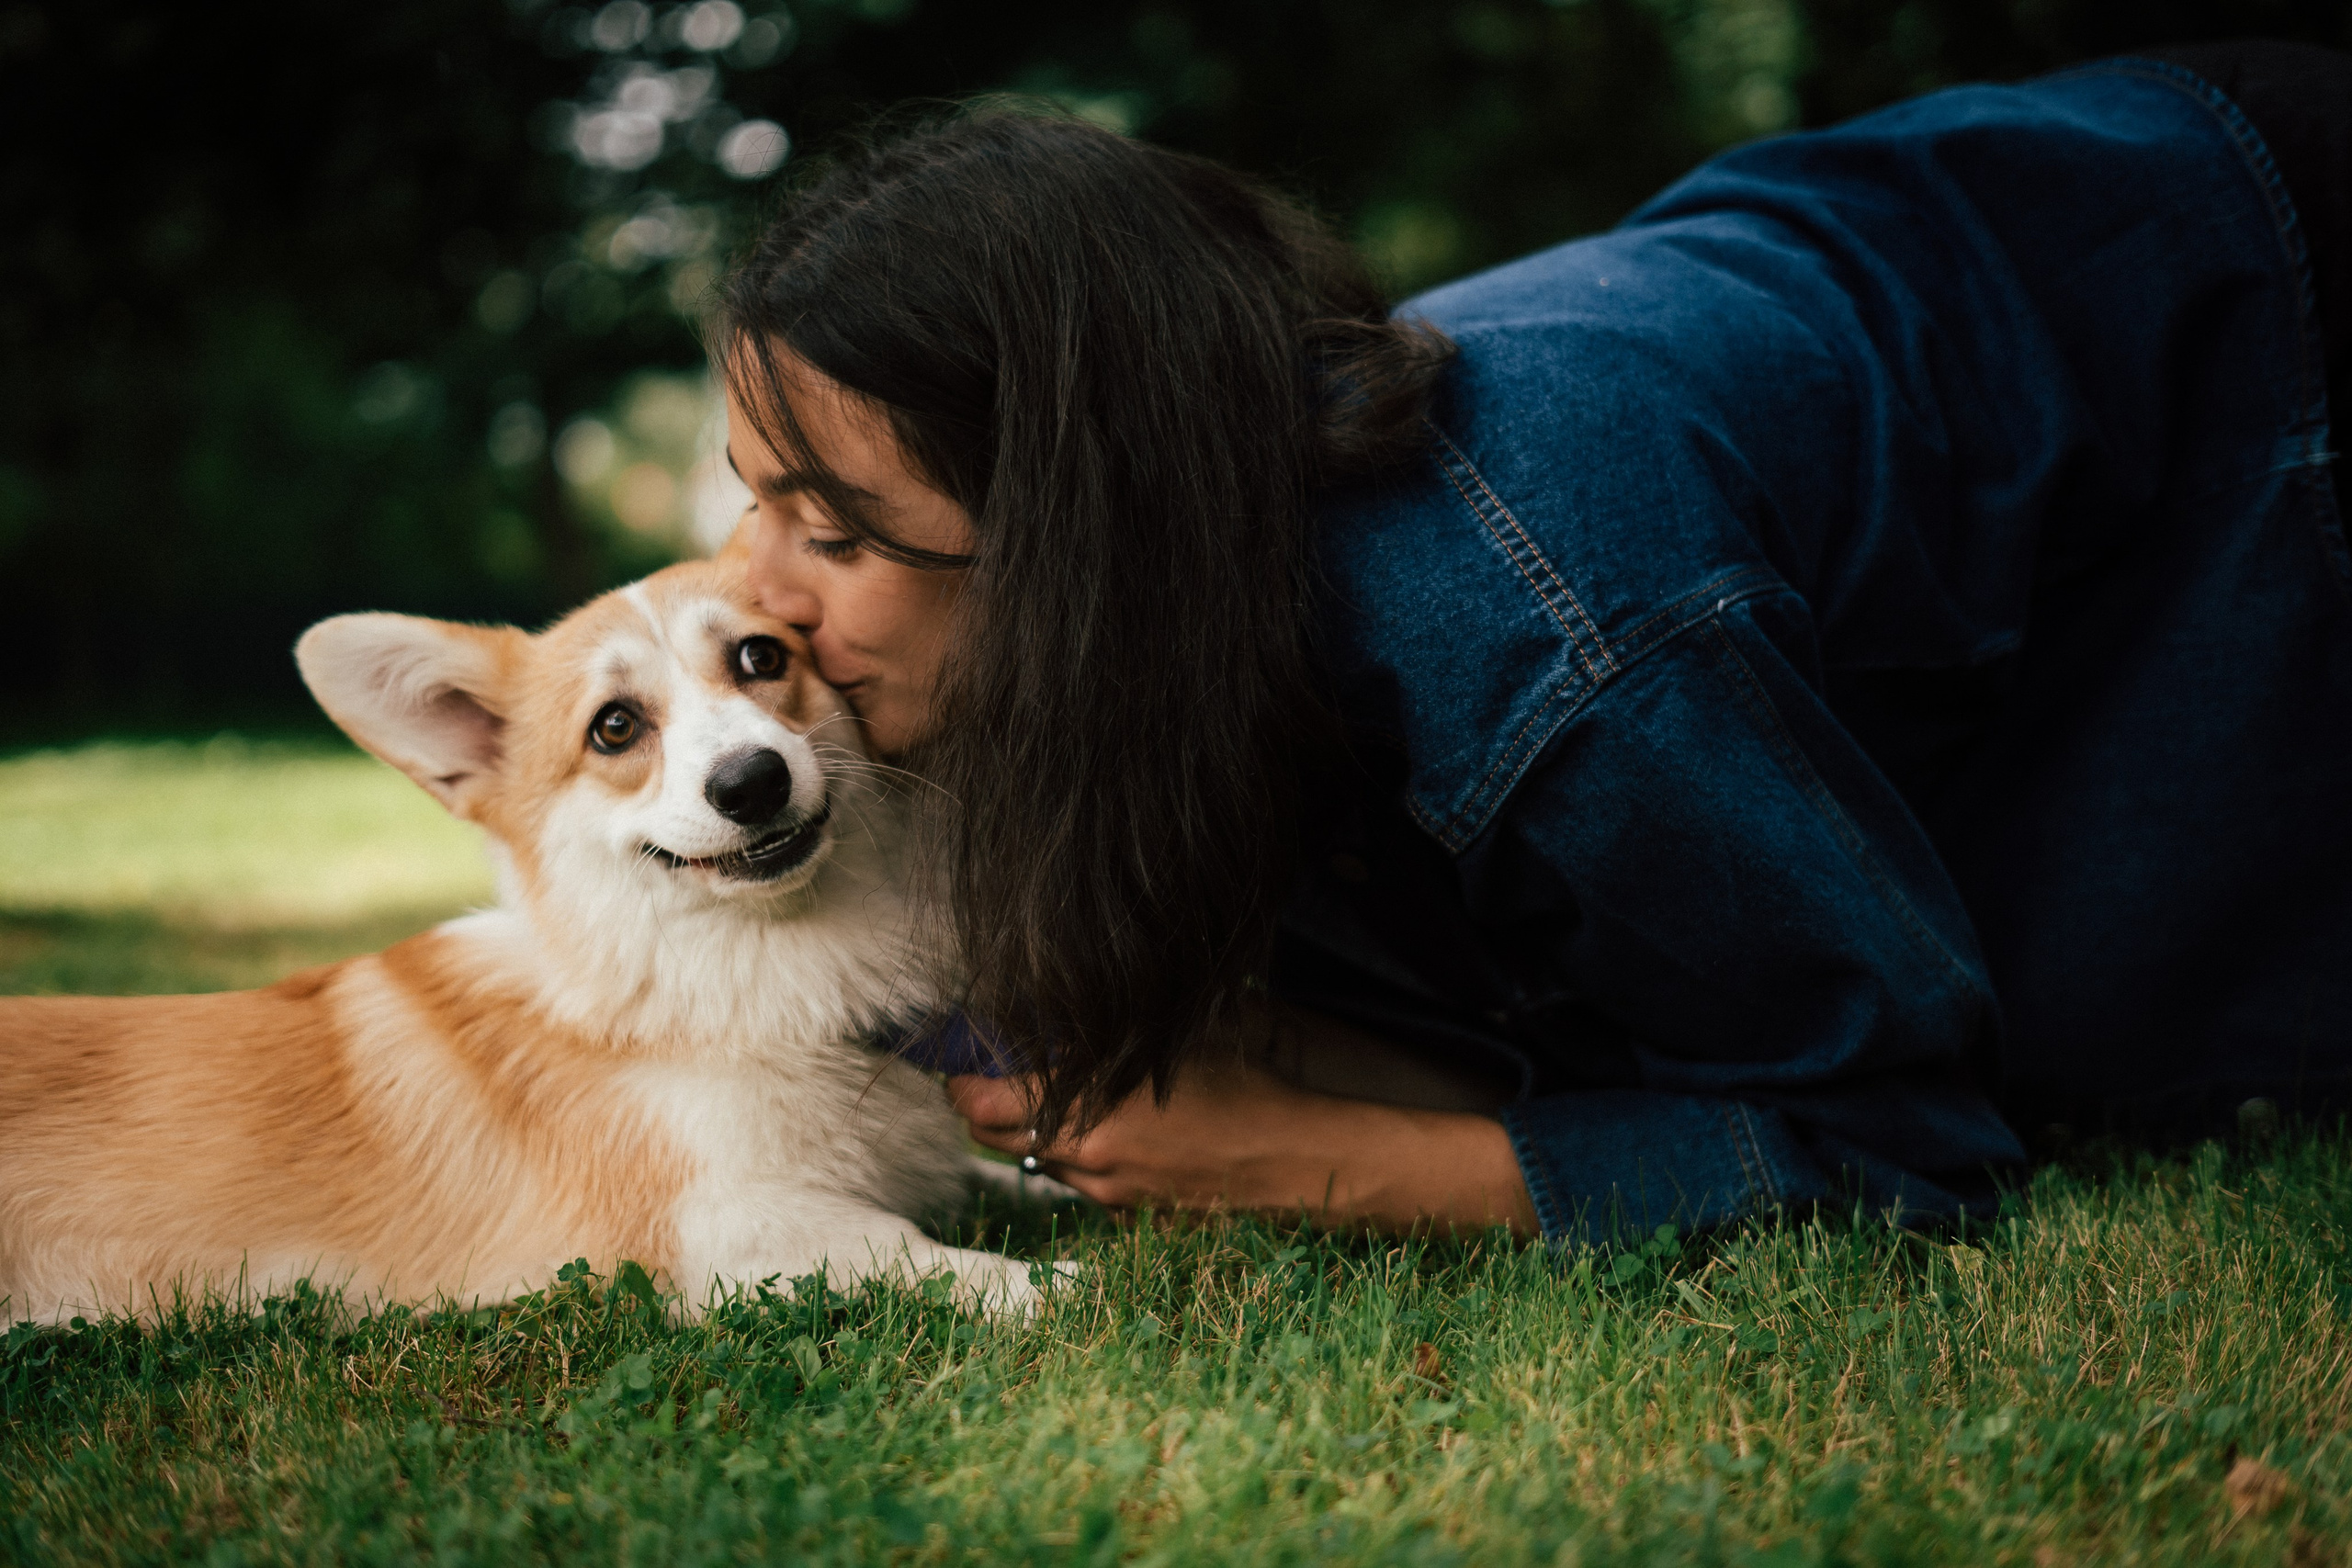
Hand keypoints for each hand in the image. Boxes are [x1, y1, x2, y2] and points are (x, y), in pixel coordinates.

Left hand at [950, 1036, 1537, 1236]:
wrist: (1301, 1161)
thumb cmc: (1245, 1086)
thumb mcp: (1167, 1042)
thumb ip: (1097, 1034)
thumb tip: (1040, 1016)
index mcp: (1088, 1115)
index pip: (980, 1102)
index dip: (963, 1071)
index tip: (969, 1044)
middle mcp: (1086, 1162)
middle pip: (991, 1135)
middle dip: (986, 1096)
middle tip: (999, 1060)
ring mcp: (1107, 1195)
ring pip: (1034, 1156)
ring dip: (1033, 1121)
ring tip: (1065, 1082)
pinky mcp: (1129, 1214)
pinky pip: (1079, 1177)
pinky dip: (1076, 1146)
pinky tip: (1113, 1118)